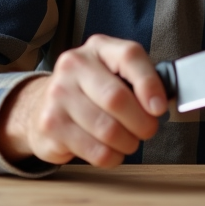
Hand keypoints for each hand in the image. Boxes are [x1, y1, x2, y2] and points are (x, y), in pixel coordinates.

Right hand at [0, 34, 166, 166]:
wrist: (42, 105)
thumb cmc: (91, 91)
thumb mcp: (114, 74)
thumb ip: (139, 82)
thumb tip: (162, 104)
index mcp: (98, 48)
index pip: (129, 56)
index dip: (149, 84)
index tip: (160, 108)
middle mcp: (74, 65)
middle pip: (117, 98)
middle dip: (141, 122)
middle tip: (147, 130)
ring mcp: (58, 95)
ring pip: (107, 130)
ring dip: (127, 143)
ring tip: (129, 141)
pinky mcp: (50, 125)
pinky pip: (95, 151)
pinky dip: (112, 157)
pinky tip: (111, 151)